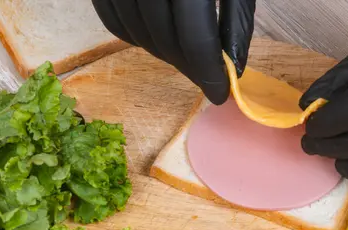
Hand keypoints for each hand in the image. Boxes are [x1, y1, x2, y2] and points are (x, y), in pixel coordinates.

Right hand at [91, 0, 255, 104]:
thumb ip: (236, 17)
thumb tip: (233, 65)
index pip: (195, 35)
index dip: (207, 71)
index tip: (220, 93)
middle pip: (163, 39)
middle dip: (187, 67)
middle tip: (205, 78)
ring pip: (134, 34)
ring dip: (161, 53)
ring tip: (184, 56)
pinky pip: (111, 19)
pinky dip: (132, 35)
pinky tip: (154, 37)